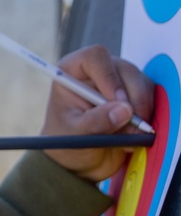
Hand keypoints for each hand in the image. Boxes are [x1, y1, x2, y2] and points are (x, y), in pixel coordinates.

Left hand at [42, 45, 154, 182]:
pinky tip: (133, 134)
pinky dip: (147, 115)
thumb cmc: (66, 142)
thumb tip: (124, 110)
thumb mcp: (75, 135)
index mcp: (72, 73)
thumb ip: (96, 122)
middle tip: (132, 124)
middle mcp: (96, 72)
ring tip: (128, 135)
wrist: (78, 158)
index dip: (109, 76)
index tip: (116, 100)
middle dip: (132, 97)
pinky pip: (149, 97)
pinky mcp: (133, 94)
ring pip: (141, 82)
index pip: (94, 57)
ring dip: (141, 109)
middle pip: (124, 69)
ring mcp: (117, 81)